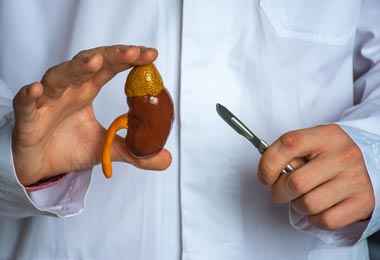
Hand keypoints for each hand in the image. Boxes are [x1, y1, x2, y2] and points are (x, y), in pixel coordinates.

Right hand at [12, 45, 171, 185]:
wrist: (41, 165)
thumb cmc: (69, 147)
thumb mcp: (106, 149)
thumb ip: (134, 151)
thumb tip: (166, 158)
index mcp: (87, 91)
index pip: (110, 68)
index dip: (128, 59)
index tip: (151, 54)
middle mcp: (69, 89)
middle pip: (88, 64)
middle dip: (111, 56)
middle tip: (134, 52)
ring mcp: (48, 100)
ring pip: (59, 77)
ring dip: (76, 68)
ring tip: (95, 62)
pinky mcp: (29, 117)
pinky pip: (27, 103)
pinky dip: (30, 95)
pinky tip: (38, 89)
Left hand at [257, 124, 373, 229]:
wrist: (369, 168)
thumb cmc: (329, 158)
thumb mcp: (310, 145)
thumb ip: (287, 154)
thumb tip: (266, 173)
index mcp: (327, 136)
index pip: (289, 144)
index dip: (268, 164)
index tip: (264, 176)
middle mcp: (344, 155)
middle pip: (296, 182)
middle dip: (279, 192)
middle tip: (281, 191)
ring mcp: (355, 179)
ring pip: (308, 204)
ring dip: (298, 205)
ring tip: (303, 197)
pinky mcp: (363, 202)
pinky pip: (325, 220)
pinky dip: (314, 219)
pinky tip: (318, 207)